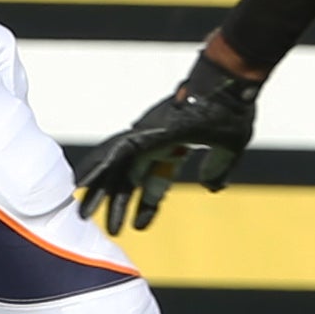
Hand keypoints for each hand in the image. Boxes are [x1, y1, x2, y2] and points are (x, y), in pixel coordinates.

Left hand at [72, 51, 262, 232]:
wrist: (229, 83)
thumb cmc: (233, 110)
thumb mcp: (228, 148)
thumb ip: (218, 167)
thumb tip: (212, 187)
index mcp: (175, 146)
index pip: (156, 179)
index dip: (148, 203)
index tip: (139, 226)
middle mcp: (155, 141)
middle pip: (130, 177)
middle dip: (118, 203)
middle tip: (109, 230)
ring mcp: (147, 134)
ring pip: (116, 167)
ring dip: (99, 191)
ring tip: (82, 214)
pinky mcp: (143, 131)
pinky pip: (114, 152)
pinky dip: (97, 168)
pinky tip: (81, 184)